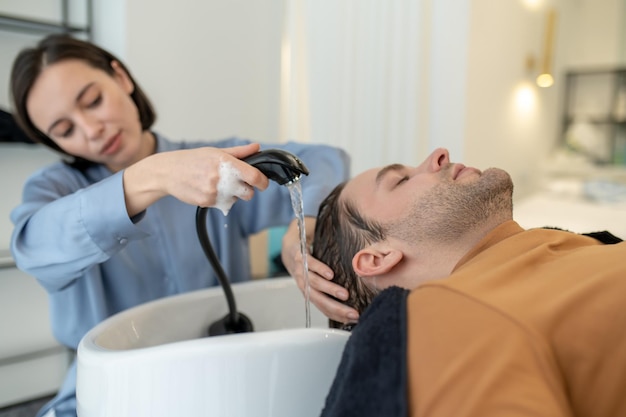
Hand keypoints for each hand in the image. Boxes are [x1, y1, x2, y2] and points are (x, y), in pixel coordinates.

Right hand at [124, 143, 268, 215]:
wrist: (168, 172)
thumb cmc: (192, 160)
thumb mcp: (215, 152)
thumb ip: (239, 152)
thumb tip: (257, 147)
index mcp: (226, 162)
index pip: (254, 176)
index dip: (263, 182)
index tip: (263, 183)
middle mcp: (221, 178)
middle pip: (248, 193)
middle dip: (247, 189)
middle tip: (238, 183)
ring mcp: (214, 191)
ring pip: (236, 199)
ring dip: (233, 195)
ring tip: (219, 184)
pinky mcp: (207, 202)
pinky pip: (223, 204)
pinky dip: (221, 199)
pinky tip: (209, 189)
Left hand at [281, 218, 359, 324]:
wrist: (290, 250)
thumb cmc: (309, 268)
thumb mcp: (319, 280)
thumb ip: (332, 289)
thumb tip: (355, 297)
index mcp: (311, 294)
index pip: (324, 309)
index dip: (339, 315)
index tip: (355, 319)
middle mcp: (305, 286)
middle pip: (320, 300)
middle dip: (337, 308)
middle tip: (353, 313)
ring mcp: (301, 272)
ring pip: (315, 284)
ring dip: (330, 290)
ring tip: (345, 295)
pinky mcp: (300, 257)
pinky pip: (310, 265)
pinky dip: (320, 270)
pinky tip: (330, 274)